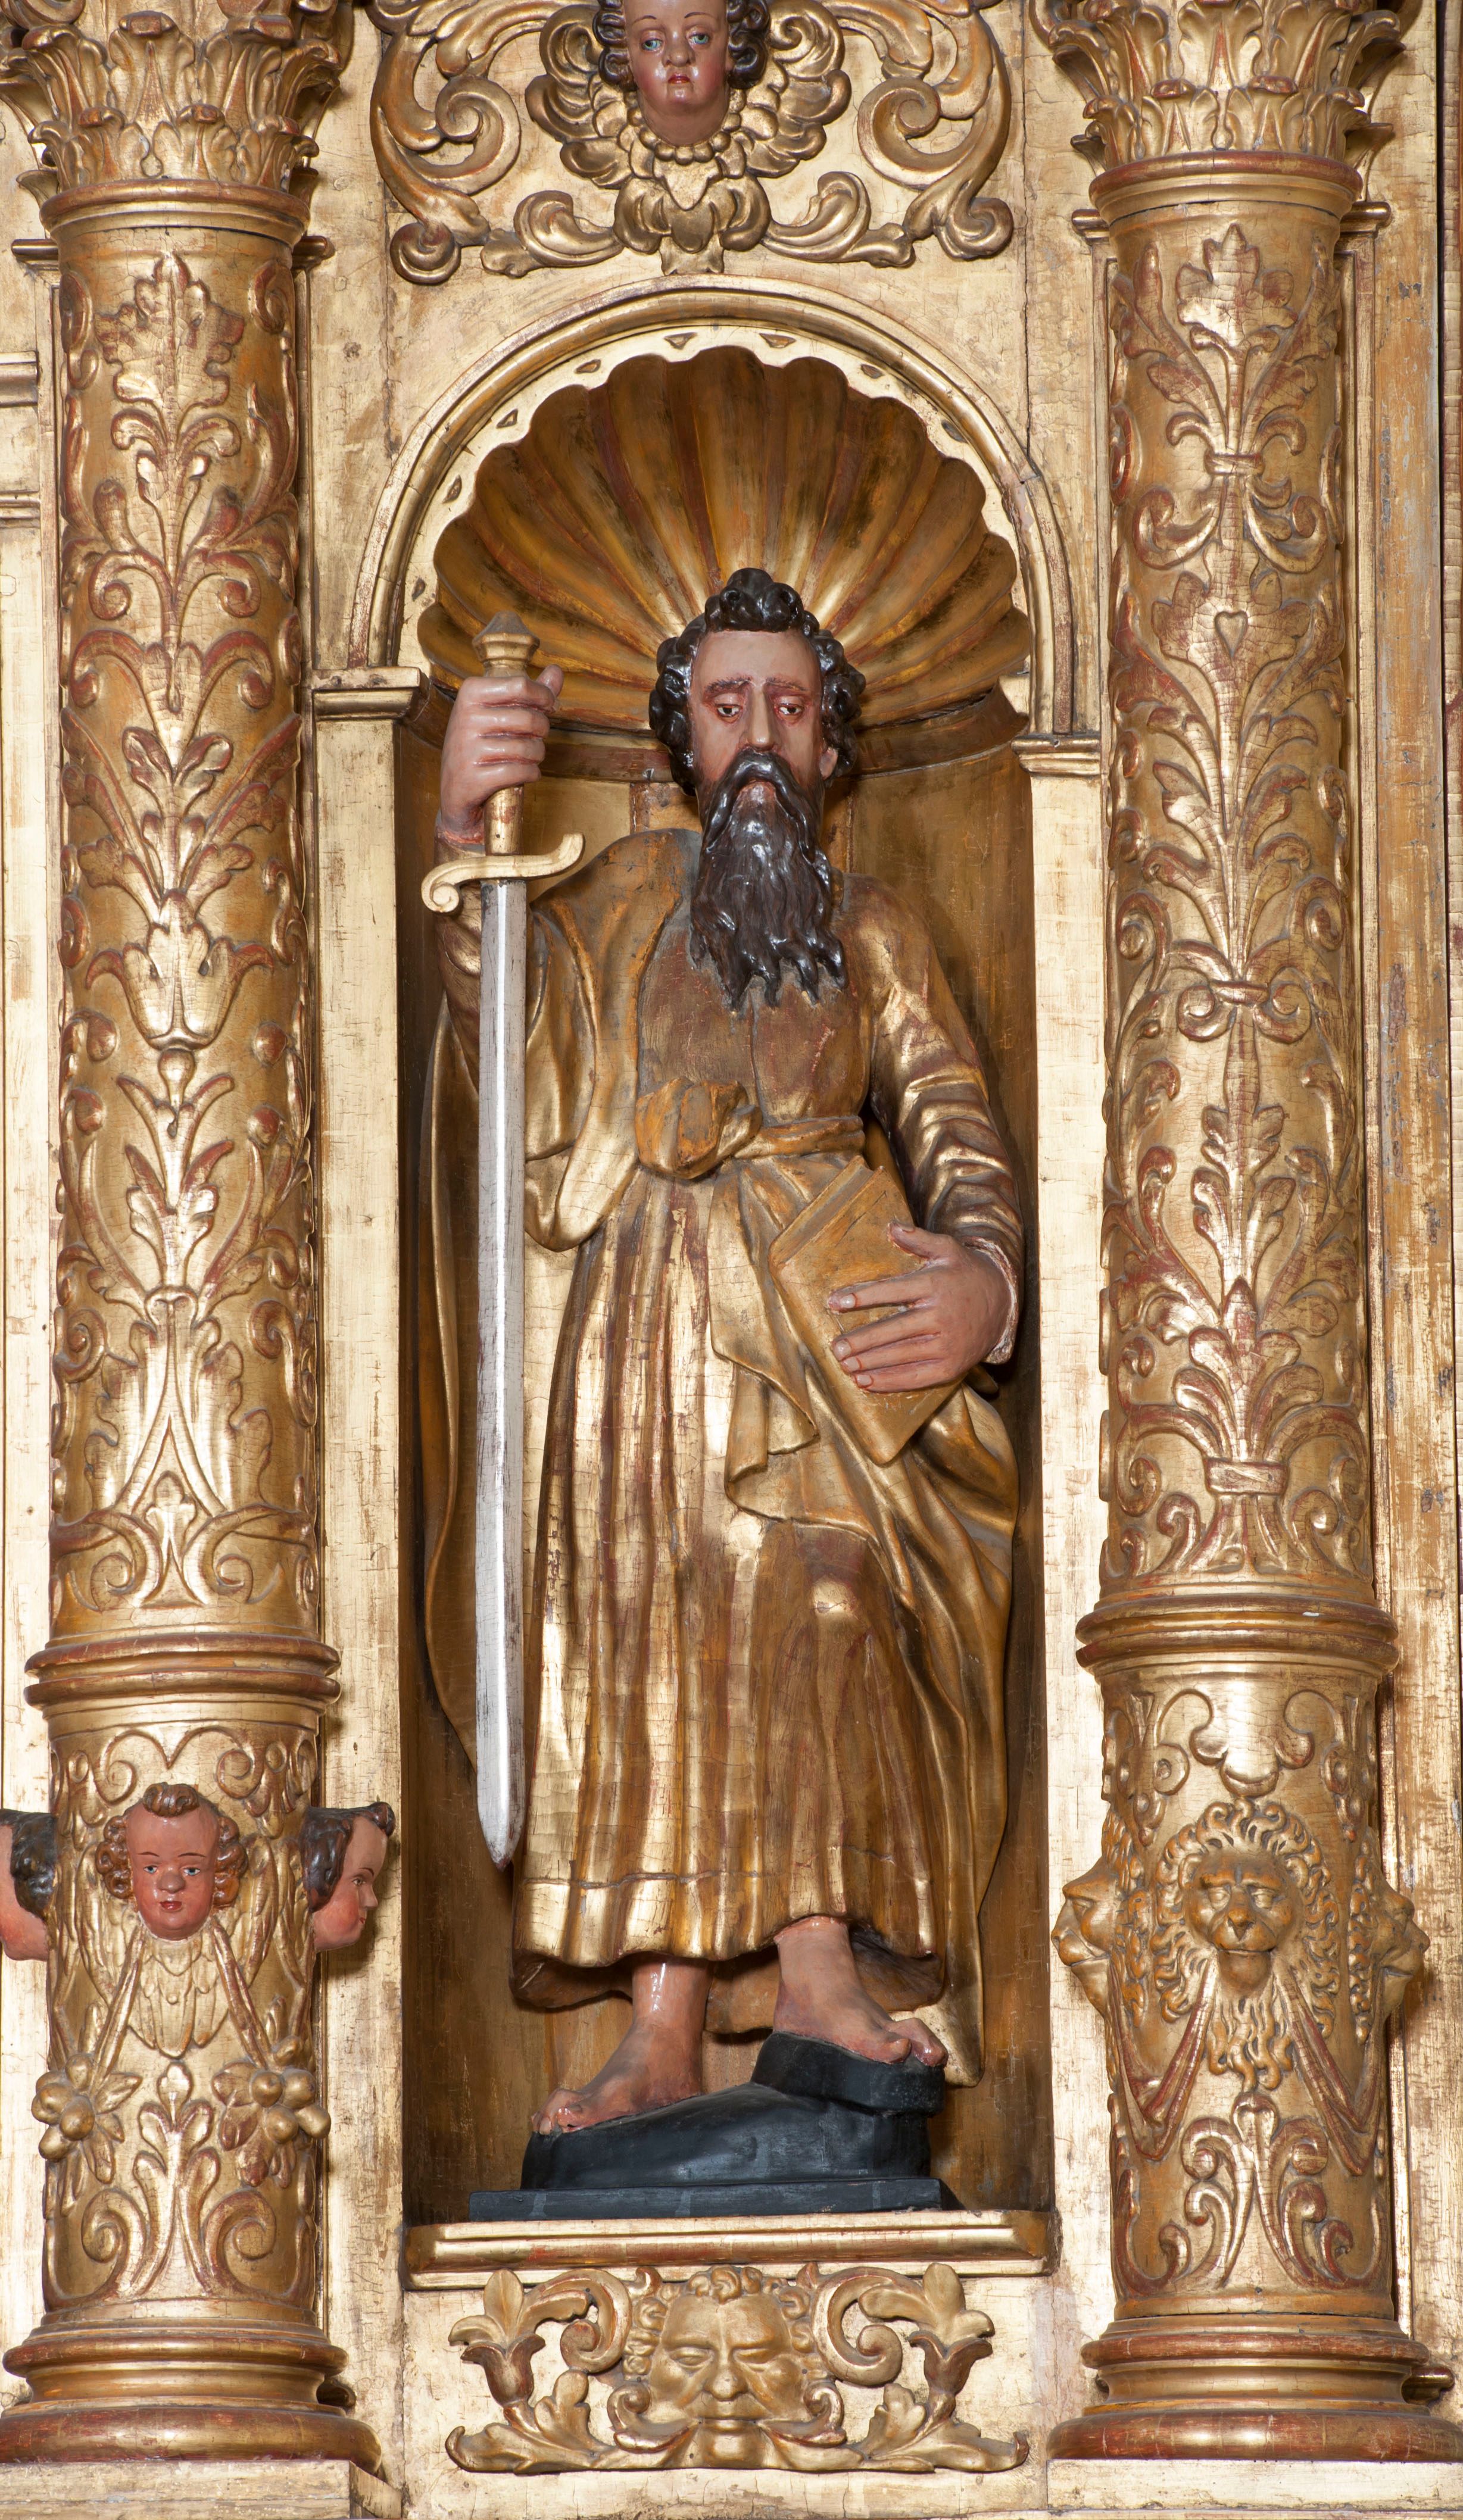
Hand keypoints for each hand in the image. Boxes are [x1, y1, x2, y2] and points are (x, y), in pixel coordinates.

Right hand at [438, 662, 563, 838]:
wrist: (456, 790)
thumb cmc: (483, 745)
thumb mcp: (499, 712)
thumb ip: (529, 692)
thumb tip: (556, 671)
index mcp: (470, 693)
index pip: (521, 685)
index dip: (544, 696)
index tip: (548, 706)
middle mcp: (464, 717)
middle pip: (528, 718)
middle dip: (542, 730)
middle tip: (537, 737)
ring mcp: (466, 749)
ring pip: (526, 747)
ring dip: (537, 755)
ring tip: (532, 756)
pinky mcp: (472, 779)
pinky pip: (518, 772)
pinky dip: (531, 774)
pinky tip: (528, 773)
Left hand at [828, 1224, 1008, 1391]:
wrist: (1004, 1304)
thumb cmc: (967, 1274)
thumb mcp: (949, 1249)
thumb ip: (919, 1239)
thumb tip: (892, 1227)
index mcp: (935, 1285)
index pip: (892, 1291)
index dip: (862, 1296)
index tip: (834, 1302)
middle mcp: (941, 1316)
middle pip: (894, 1330)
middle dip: (861, 1340)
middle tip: (836, 1347)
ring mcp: (947, 1344)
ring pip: (902, 1355)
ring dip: (870, 1362)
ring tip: (845, 1365)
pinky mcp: (951, 1366)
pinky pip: (916, 1377)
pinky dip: (889, 1381)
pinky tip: (866, 1381)